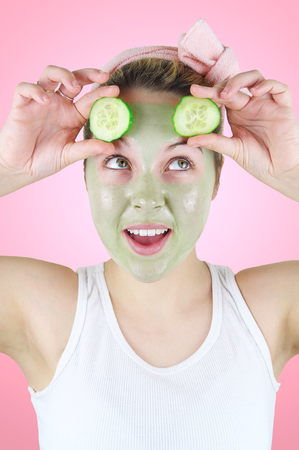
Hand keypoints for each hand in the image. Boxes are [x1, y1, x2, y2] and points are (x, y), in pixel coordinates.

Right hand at [0, 65, 118, 195]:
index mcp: (73, 115)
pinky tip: (46, 100)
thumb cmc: (45, 160)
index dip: (102, 92)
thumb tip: (111, 147)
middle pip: (73, 78)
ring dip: (63, 74)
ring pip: (50, 74)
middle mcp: (58, 104)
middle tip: (102, 76)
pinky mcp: (21, 105)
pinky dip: (36, 90)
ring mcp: (40, 102)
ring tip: (74, 87)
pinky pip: (26, 88)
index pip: (89, 97)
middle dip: (88, 73)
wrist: (21, 169)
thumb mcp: (70, 155)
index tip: (115, 90)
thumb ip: (88, 148)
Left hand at [188, 70, 298, 200]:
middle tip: (206, 93)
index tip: (193, 91)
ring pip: (255, 78)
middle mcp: (251, 105)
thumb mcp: (233, 150)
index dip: (208, 92)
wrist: (278, 172)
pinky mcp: (283, 107)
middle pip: (235, 85)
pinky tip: (255, 92)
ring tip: (227, 94)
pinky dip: (267, 85)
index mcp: (237, 113)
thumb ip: (214, 142)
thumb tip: (190, 140)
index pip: (221, 96)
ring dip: (239, 81)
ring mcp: (267, 104)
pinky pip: (279, 88)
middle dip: (219, 86)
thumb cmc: (257, 161)